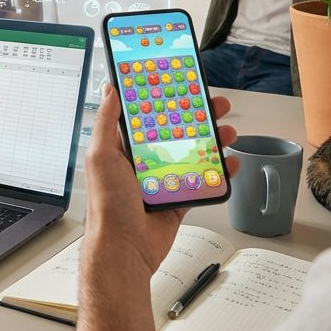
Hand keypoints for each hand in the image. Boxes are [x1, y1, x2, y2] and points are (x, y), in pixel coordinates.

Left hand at [83, 84, 239, 273]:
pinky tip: (229, 161)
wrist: (125, 249)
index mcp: (123, 146)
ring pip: (192, 150)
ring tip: (225, 128)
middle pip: (174, 128)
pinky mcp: (179, 196)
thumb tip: (110, 89)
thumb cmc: (107, 206)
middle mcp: (144, 159)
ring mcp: (163, 177)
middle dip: (195, 114)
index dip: (160, 96)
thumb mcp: (101, 156)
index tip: (177, 81)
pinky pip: (202, 178)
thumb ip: (106, 122)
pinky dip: (218, 169)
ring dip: (211, 138)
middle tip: (212, 102)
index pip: (144, 113)